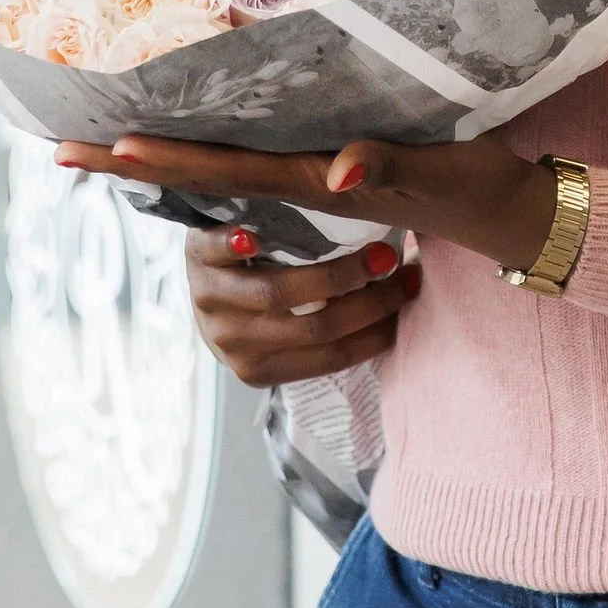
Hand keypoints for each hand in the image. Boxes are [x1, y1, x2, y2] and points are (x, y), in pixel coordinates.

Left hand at [55, 132, 562, 273]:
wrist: (502, 214)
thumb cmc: (470, 185)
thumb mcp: (433, 173)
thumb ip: (383, 167)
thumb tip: (333, 175)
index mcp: (312, 182)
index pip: (223, 171)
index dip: (165, 159)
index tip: (105, 148)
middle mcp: (299, 182)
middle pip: (199, 173)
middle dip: (131, 162)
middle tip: (60, 149)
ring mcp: (310, 181)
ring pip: (219, 169)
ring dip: (158, 161)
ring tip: (98, 144)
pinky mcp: (327, 178)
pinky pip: (252, 165)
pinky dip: (207, 155)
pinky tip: (179, 144)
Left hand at [186, 229, 417, 388]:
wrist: (204, 269)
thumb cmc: (261, 296)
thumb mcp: (287, 326)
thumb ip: (330, 325)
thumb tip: (405, 312)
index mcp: (259, 369)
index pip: (331, 354)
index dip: (378, 328)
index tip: (413, 292)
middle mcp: (232, 342)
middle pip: (314, 326)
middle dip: (370, 301)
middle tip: (402, 268)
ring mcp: (210, 300)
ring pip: (277, 294)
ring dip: (335, 274)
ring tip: (377, 252)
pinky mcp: (194, 257)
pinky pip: (216, 253)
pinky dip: (235, 247)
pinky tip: (254, 238)